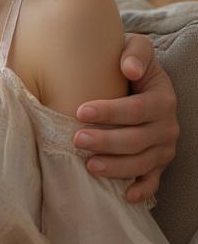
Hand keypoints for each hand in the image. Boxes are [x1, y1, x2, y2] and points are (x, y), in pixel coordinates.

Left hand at [74, 33, 178, 202]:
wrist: (136, 78)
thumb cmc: (128, 63)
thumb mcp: (135, 47)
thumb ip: (134, 51)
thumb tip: (129, 68)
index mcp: (162, 98)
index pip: (137, 109)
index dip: (110, 112)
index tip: (80, 111)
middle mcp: (167, 125)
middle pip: (137, 139)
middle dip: (106, 141)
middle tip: (76, 139)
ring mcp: (163, 147)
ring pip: (142, 162)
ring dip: (116, 167)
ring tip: (89, 165)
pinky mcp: (158, 163)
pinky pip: (153, 180)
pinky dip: (142, 189)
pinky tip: (125, 196)